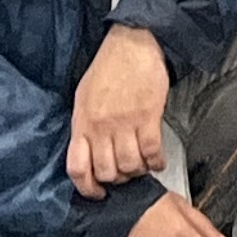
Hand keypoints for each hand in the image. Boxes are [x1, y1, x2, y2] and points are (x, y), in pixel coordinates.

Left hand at [67, 24, 168, 197]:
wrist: (133, 43)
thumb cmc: (108, 67)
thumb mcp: (84, 97)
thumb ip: (84, 126)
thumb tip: (88, 151)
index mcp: (82, 123)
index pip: (78, 168)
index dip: (87, 188)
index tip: (96, 193)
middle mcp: (101, 127)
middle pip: (107, 172)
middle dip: (117, 180)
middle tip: (124, 176)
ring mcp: (125, 123)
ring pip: (130, 166)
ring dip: (137, 172)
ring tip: (141, 167)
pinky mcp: (148, 116)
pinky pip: (152, 151)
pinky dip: (156, 162)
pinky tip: (157, 161)